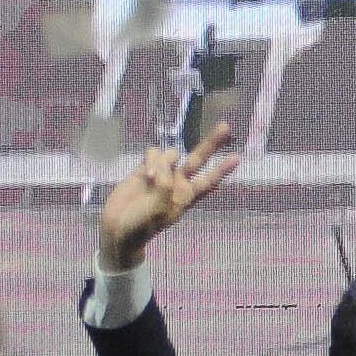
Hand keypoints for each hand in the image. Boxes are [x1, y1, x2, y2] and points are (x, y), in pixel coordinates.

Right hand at [96, 126, 239, 270]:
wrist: (117, 228)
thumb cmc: (142, 225)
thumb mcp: (159, 210)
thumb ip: (166, 187)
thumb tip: (165, 166)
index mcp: (187, 196)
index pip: (209, 180)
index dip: (222, 169)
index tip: (237, 158)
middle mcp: (178, 183)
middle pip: (198, 158)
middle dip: (211, 143)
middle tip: (225, 126)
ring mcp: (162, 174)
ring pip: (171, 154)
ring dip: (163, 162)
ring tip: (152, 180)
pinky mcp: (144, 168)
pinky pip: (153, 153)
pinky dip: (151, 160)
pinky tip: (146, 175)